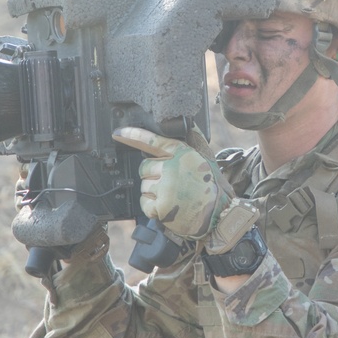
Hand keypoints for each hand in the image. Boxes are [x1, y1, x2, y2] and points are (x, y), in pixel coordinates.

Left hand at [112, 127, 232, 239]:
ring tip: (172, 196)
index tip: (118, 132)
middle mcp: (172, 168)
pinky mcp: (161, 206)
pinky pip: (144, 203)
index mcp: (182, 154)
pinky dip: (152, 207)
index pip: (153, 141)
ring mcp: (166, 187)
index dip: (134, 135)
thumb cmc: (211, 187)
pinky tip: (167, 207)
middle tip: (169, 183)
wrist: (220, 215)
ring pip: (143, 186)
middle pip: (144, 167)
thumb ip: (189, 145)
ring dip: (153, 193)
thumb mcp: (205, 159)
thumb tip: (186, 122)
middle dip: (152, 175)